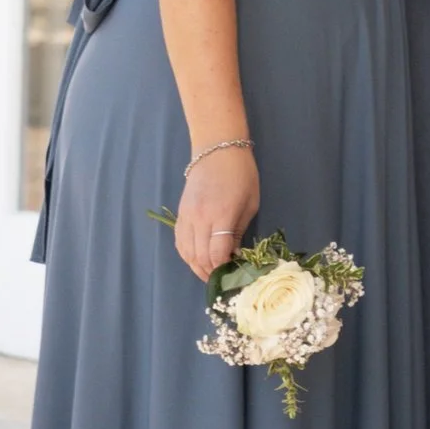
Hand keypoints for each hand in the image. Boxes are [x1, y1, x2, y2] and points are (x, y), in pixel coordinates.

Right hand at [174, 141, 258, 278]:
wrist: (217, 150)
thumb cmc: (241, 175)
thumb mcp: (250, 204)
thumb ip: (239, 231)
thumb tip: (233, 255)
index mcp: (221, 215)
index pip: (217, 253)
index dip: (223, 268)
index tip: (232, 272)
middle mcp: (200, 218)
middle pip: (200, 257)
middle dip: (210, 272)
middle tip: (221, 278)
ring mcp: (186, 216)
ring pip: (186, 252)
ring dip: (196, 266)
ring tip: (209, 272)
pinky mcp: (180, 214)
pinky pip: (179, 242)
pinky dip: (187, 254)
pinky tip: (196, 259)